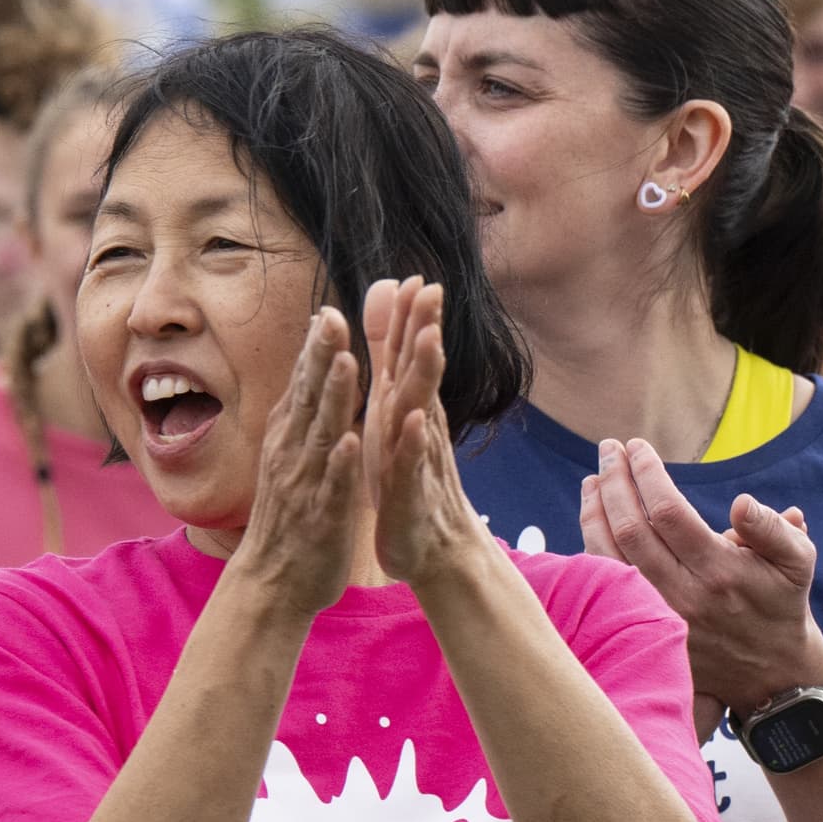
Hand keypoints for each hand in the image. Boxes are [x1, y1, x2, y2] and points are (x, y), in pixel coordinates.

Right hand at [229, 303, 366, 625]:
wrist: (273, 583)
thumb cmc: (292, 519)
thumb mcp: (293, 461)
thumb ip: (302, 423)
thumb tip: (306, 384)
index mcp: (291, 441)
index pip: (303, 387)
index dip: (315, 350)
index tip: (328, 310)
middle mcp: (293, 455)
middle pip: (308, 398)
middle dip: (320, 358)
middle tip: (333, 315)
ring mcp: (305, 484)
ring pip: (320, 433)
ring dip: (332, 398)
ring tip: (345, 361)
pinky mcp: (321, 516)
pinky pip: (332, 486)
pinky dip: (340, 464)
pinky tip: (350, 441)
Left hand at [361, 280, 490, 595]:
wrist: (433, 544)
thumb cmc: (407, 475)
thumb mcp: (394, 411)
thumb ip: (392, 360)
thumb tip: (389, 314)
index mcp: (406, 405)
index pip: (411, 354)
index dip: (413, 316)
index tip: (417, 277)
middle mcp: (418, 424)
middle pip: (423, 370)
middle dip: (426, 330)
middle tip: (432, 291)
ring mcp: (417, 456)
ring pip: (422, 408)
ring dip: (427, 375)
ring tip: (428, 341)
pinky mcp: (410, 489)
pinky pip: (412, 461)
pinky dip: (413, 439)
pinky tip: (415, 419)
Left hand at [581, 436, 822, 727]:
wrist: (771, 672)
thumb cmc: (783, 603)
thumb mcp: (798, 562)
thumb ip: (774, 529)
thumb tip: (742, 503)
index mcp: (720, 571)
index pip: (667, 511)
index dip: (646, 474)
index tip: (638, 446)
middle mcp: (683, 594)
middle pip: (630, 529)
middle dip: (613, 481)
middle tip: (608, 450)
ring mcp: (659, 614)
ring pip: (608, 556)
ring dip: (594, 511)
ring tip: (594, 479)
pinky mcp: (646, 627)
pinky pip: (606, 582)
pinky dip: (592, 544)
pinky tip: (594, 519)